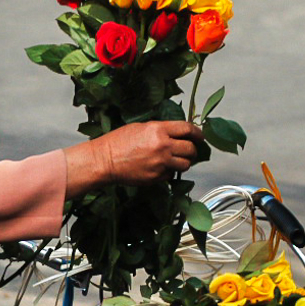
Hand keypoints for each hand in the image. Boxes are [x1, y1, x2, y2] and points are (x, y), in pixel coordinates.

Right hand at [63, 122, 203, 196]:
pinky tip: (160, 168)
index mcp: (159, 130)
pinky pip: (171, 176)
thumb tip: (177, 134)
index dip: (197, 133)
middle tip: (191, 150)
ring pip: (185, 165)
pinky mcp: (156, 178)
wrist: (104, 160)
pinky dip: (169, 172)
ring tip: (177, 161)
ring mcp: (160, 164)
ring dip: (184, 162)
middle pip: (191, 149)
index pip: (188, 129)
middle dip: (193, 150)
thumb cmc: (118, 141)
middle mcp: (163, 146)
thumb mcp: (141, 127)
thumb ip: (161, 130)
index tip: (200, 136)